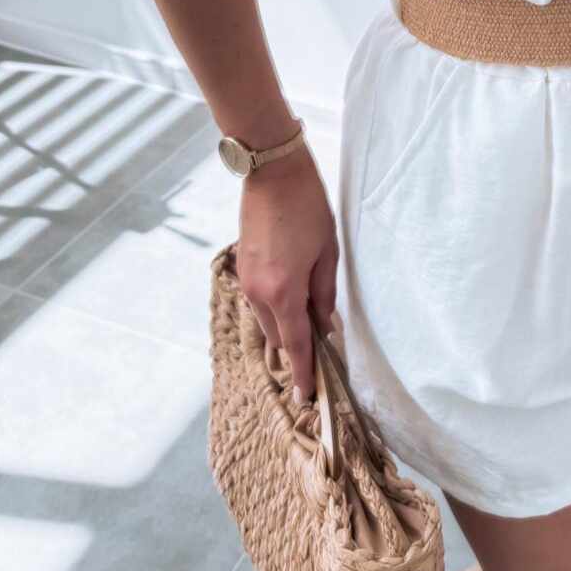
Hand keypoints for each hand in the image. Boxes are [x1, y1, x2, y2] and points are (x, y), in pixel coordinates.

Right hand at [236, 143, 338, 404]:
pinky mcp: (242, 269)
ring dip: (287, 329)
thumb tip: (325, 325)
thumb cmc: (308, 209)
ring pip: (267, 322)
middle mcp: (258, 292)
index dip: (303, 372)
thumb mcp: (328, 253)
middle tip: (319, 358)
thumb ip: (325, 294)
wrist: (272, 173)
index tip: (306, 397)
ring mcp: (246, 281)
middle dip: (298, 351)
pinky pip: (259, 303)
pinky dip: (275, 310)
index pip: (297, 344)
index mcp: (284, 292)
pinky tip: (294, 302)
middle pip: (280, 338)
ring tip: (309, 328)